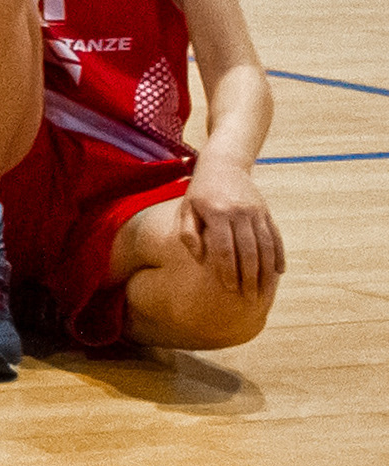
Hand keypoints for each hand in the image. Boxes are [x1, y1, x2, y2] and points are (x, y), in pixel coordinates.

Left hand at [178, 165, 283, 295]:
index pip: (224, 248)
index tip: (228, 288)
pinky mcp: (266, 213)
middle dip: (250, 277)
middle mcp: (239, 213)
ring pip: (266, 246)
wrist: (224, 165)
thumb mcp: (186, 209)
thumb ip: (189, 234)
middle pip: (248, 251)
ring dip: (267, 271)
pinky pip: (276, 237)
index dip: (227, 270)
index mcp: (216, 213)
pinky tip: (279, 273)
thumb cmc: (199, 193)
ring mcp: (256, 212)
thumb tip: (200, 259)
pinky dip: (279, 256)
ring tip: (265, 292)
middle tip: (249, 299)